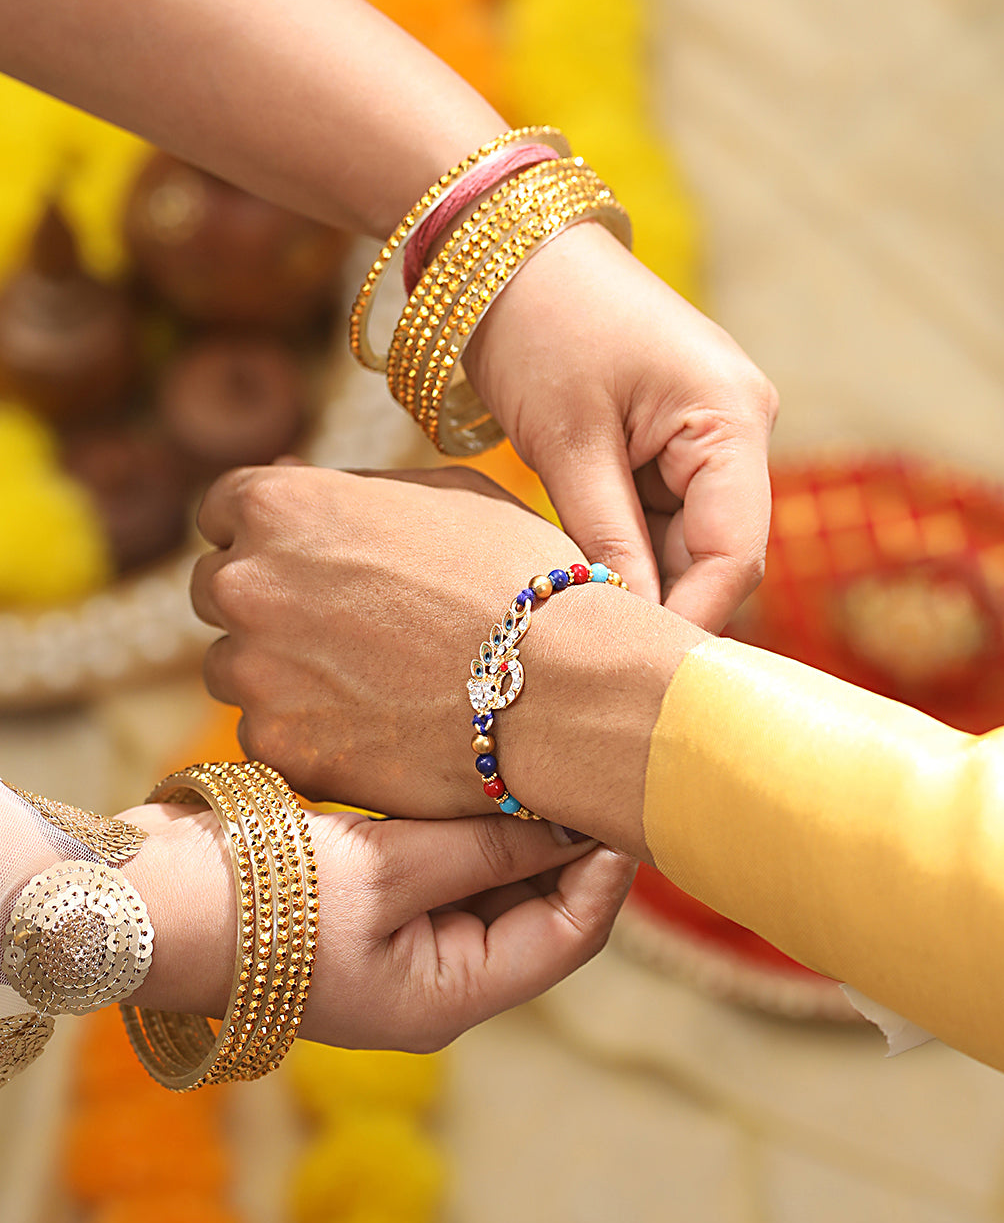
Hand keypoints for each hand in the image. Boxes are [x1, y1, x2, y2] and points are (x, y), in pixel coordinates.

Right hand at [124, 800, 633, 1052]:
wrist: (143, 897)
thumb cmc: (258, 896)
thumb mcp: (385, 870)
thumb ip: (483, 849)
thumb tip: (571, 823)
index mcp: (445, 1000)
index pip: (566, 937)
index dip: (605, 872)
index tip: (623, 801)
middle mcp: (432, 984)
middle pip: (536, 914)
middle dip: (565, 848)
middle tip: (590, 769)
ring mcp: (399, 950)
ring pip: (493, 888)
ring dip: (517, 834)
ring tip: (545, 764)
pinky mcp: (369, 911)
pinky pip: (445, 872)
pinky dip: (469, 830)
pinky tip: (483, 778)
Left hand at [190, 464, 700, 846]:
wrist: (565, 684)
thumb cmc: (520, 576)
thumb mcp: (444, 494)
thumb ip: (351, 488)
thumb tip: (285, 475)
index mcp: (280, 503)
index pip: (223, 509)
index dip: (269, 534)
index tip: (311, 559)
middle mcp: (247, 582)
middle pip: (219, 589)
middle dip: (268, 602)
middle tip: (345, 626)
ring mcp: (257, 671)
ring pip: (236, 668)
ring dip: (281, 671)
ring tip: (371, 681)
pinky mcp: (281, 747)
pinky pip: (269, 736)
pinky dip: (310, 734)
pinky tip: (378, 727)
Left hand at [464, 221, 777, 633]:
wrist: (505, 247)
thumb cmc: (540, 324)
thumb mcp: (569, 444)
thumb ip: (607, 540)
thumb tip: (630, 630)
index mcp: (733, 419)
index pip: (737, 553)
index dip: (690, 619)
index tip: (635, 672)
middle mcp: (737, 430)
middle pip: (718, 555)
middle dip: (662, 606)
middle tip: (597, 662)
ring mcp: (706, 437)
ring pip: (685, 544)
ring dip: (637, 582)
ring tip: (574, 622)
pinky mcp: (669, 443)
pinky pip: (659, 519)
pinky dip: (621, 551)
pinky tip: (576, 579)